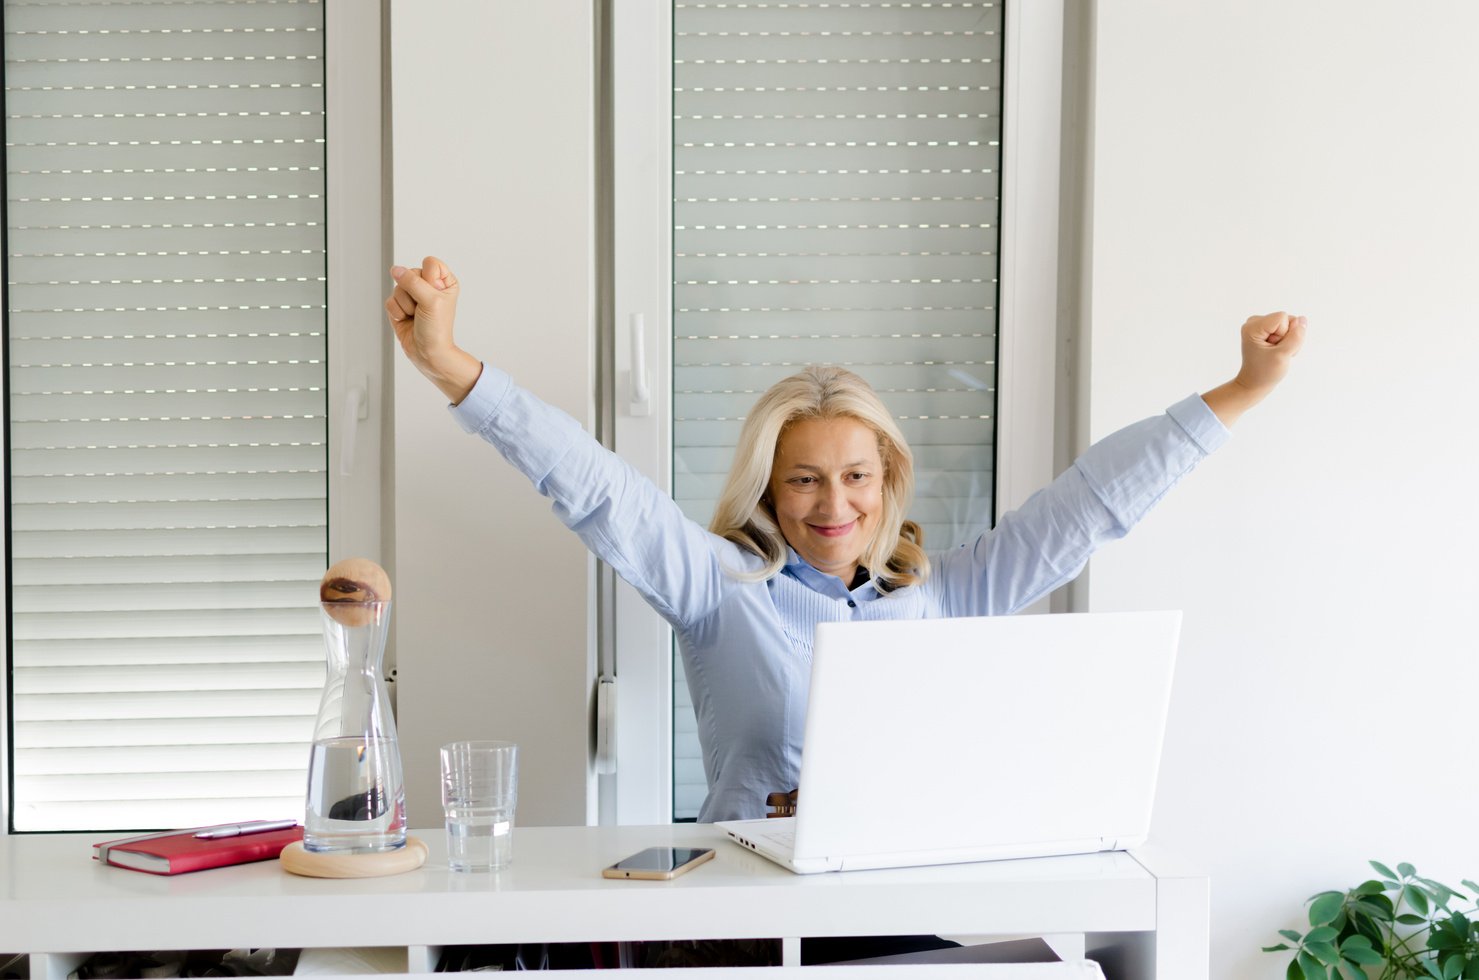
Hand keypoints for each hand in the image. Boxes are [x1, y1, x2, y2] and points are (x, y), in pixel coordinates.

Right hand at [385, 256, 481, 403]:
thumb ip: (412, 281)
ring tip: (415, 316)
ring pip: (397, 286)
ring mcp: (414, 295)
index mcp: (444, 281)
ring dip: (404, 304)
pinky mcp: (400, 305)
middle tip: (422, 308)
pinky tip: (406, 320)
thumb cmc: (437, 329)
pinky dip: (396, 312)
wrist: (427, 353)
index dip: (428, 278)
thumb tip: (396, 270)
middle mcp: (429, 286)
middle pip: (410, 273)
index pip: (430, 263)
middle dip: (412, 293)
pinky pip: (390, 299)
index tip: (434, 294)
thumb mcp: (430, 300)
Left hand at [1201, 312, 1307, 426]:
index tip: (1274, 348)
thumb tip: (1303, 319)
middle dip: (1288, 337)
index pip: (1283, 317)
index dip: (1285, 333)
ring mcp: (1260, 326)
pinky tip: (1278, 352)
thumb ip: (1296, 336)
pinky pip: (1287, 329)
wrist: (1254, 384)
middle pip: (1287, 319)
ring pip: (1289, 325)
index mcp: (1253, 327)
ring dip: (1289, 341)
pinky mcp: (1266, 330)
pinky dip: (1287, 342)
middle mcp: (1254, 322)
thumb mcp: (1283, 355)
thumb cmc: (1265, 373)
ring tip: (1278, 354)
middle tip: (1277, 353)